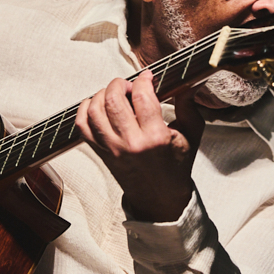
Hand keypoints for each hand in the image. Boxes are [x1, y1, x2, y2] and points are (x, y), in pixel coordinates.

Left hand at [75, 70, 204, 221]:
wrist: (160, 197)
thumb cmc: (177, 165)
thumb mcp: (191, 134)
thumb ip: (188, 105)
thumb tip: (188, 82)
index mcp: (155, 137)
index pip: (142, 96)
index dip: (143, 79)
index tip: (148, 76)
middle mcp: (130, 143)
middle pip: (113, 99)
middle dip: (119, 83)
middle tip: (129, 84)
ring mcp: (112, 149)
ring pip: (94, 111)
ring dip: (102, 94)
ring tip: (114, 94)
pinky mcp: (101, 153)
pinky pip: (82, 126)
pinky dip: (85, 110)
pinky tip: (97, 105)